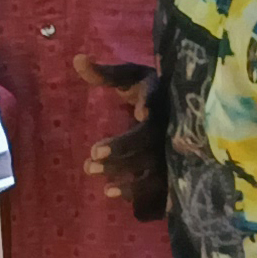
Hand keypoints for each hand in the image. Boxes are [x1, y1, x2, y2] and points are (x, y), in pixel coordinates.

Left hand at [75, 55, 166, 221]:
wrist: (179, 111)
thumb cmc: (148, 91)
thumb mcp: (130, 78)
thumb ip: (105, 74)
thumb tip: (77, 59)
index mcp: (163, 98)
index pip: (160, 99)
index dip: (153, 105)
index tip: (139, 113)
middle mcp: (173, 126)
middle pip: (152, 139)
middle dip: (124, 147)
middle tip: (92, 153)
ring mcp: (176, 153)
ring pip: (157, 169)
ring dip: (130, 178)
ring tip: (100, 182)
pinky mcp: (174, 174)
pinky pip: (161, 190)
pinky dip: (141, 195)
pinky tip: (117, 197)